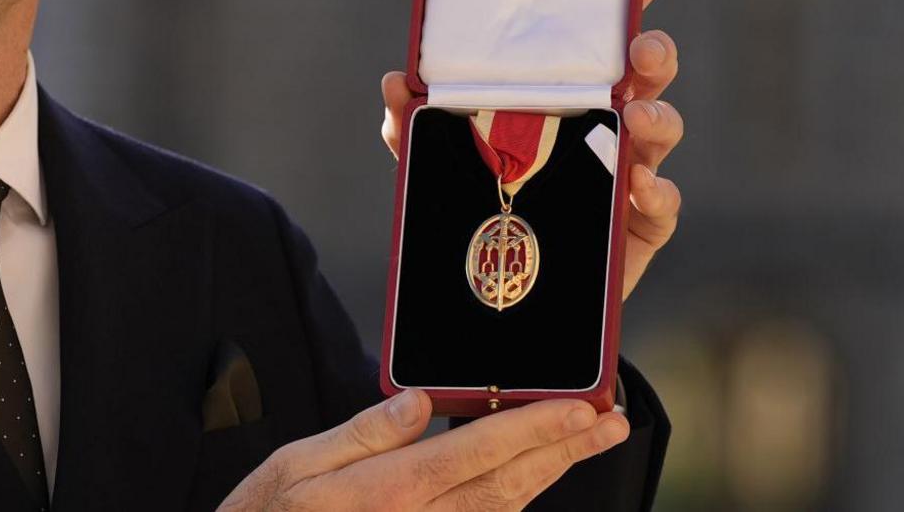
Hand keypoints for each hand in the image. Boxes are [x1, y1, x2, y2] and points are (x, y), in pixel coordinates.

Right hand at [218, 389, 628, 510]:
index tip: (580, 408)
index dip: (536, 429)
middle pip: (509, 484)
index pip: (479, 452)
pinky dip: (512, 504)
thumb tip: (418, 403)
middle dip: (564, 450)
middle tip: (610, 422)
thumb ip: (361, 434)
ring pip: (504, 511)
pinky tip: (530, 481)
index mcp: (388, 492)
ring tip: (585, 444)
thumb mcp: (293, 465)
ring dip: (549, 475)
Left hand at [379, 0, 683, 298]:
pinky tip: (639, 184)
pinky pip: (663, 203)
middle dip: (654, 52)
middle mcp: (608, 122)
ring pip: (663, 130)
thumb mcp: (438, 161)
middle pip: (648, 74)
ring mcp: (631, 170)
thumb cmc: (482, 204)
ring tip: (637, 118)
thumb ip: (413, 125)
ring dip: (660, 118)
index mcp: (568, 92)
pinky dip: (657, 190)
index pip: (605, 36)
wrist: (504, 290)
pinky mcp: (642, 223)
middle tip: (641, 49)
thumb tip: (396, 82)